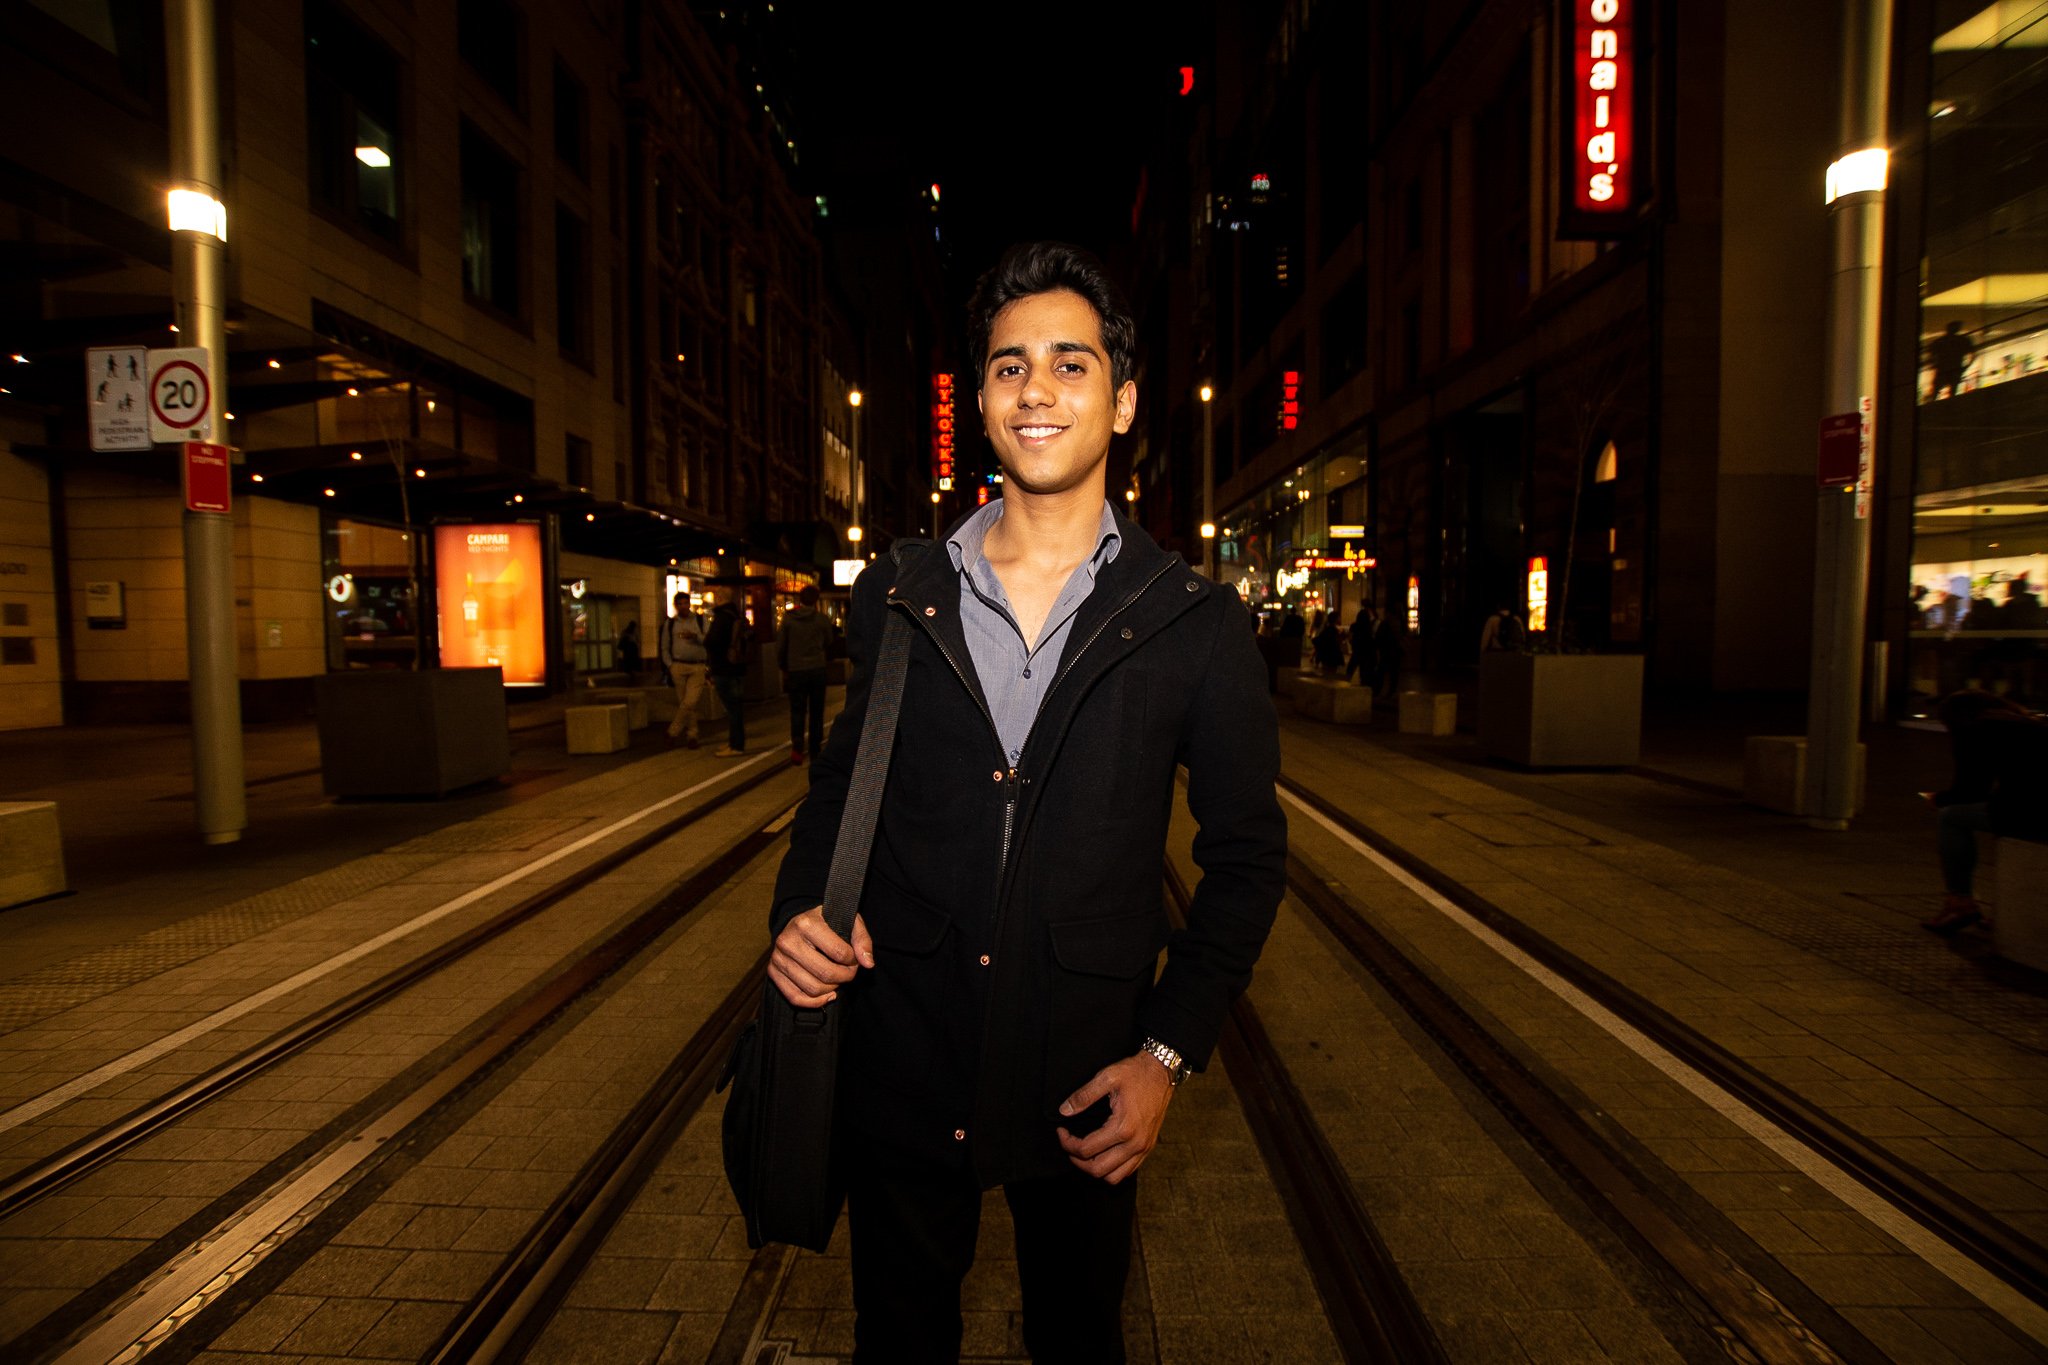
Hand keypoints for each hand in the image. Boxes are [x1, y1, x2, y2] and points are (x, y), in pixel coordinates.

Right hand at [768, 907, 872, 1006]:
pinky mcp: (773, 972)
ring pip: (812, 989)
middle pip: (825, 973)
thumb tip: (868, 963)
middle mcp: (788, 941)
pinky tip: (828, 994)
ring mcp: (778, 958)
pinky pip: (795, 998)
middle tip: (849, 971)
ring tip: (838, 978)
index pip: (839, 953)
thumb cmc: (826, 922)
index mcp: (806, 924)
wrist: (799, 922)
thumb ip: (861, 939)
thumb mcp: (847, 920)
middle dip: (845, 977)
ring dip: (832, 988)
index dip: (853, 960)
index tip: (854, 958)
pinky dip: (815, 1002)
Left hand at [1057, 1053, 1173, 1183]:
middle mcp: (1135, 1143)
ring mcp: (1143, 1148)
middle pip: (1098, 1169)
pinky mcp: (1148, 1147)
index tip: (1061, 1131)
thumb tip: (1064, 1111)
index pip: (1086, 1149)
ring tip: (1084, 1153)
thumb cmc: (1136, 1073)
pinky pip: (1127, 1171)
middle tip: (1069, 1144)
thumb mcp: (1106, 1077)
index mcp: (1123, 1128)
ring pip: (1114, 1177)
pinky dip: (1112, 1169)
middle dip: (1077, 1160)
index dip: (1067, 1143)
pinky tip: (1103, 1154)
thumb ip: (1083, 1096)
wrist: (1161, 1071)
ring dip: (1094, 1169)